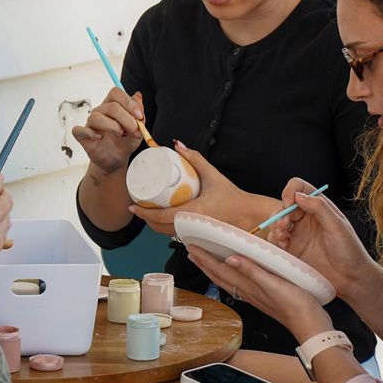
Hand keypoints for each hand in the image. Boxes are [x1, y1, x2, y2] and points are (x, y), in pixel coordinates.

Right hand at [72, 88, 144, 174]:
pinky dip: (89, 133)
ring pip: (96, 117)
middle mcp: (100, 111)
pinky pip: (79, 130)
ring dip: (112, 126)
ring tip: (121, 134)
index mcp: (113, 105)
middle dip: (127, 119)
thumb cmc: (125, 141)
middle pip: (111, 106)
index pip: (116, 93)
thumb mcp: (138, 129)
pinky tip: (100, 138)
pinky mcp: (82, 135)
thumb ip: (139, 114)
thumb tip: (138, 96)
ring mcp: (90, 123)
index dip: (128, 103)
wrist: (117, 159)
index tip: (139, 117)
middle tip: (135, 131)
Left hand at [129, 141, 280, 235]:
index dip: (143, 213)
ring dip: (153, 225)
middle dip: (145, 218)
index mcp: (194, 212)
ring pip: (165, 233)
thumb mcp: (212, 175)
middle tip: (137, 206)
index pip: (161, 217)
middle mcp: (192, 226)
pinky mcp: (198, 238)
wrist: (249, 216)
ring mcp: (194, 235)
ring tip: (146, 212)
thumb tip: (177, 145)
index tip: (132, 205)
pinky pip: (175, 236)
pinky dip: (165, 229)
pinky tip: (160, 222)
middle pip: (158, 227)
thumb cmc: (232, 197)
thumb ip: (195, 159)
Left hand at [186, 245, 332, 339]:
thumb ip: (251, 271)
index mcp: (247, 285)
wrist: (311, 325)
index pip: (219, 269)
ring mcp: (253, 295)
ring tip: (204, 260)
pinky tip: (231, 272)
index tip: (190, 246)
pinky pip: (237, 283)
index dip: (204, 258)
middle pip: (218, 275)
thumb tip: (229, 258)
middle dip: (203, 262)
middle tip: (190, 250)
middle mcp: (246, 291)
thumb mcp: (274, 284)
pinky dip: (228, 274)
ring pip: (226, 279)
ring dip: (213, 269)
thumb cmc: (296, 304)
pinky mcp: (262, 297)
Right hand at [268, 177, 374, 297]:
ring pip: (276, 222)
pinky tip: (284, 247)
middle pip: (284, 206)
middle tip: (284, 226)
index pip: (299, 188)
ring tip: (283, 238)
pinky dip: (274, 241)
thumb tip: (298, 195)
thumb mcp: (337, 225)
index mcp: (318, 207)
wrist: (351, 279)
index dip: (290, 191)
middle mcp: (305, 218)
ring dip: (275, 227)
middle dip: (280, 214)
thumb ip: (319, 207)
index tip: (288, 202)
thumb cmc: (349, 251)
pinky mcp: (291, 248)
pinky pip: (275, 240)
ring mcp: (297, 233)